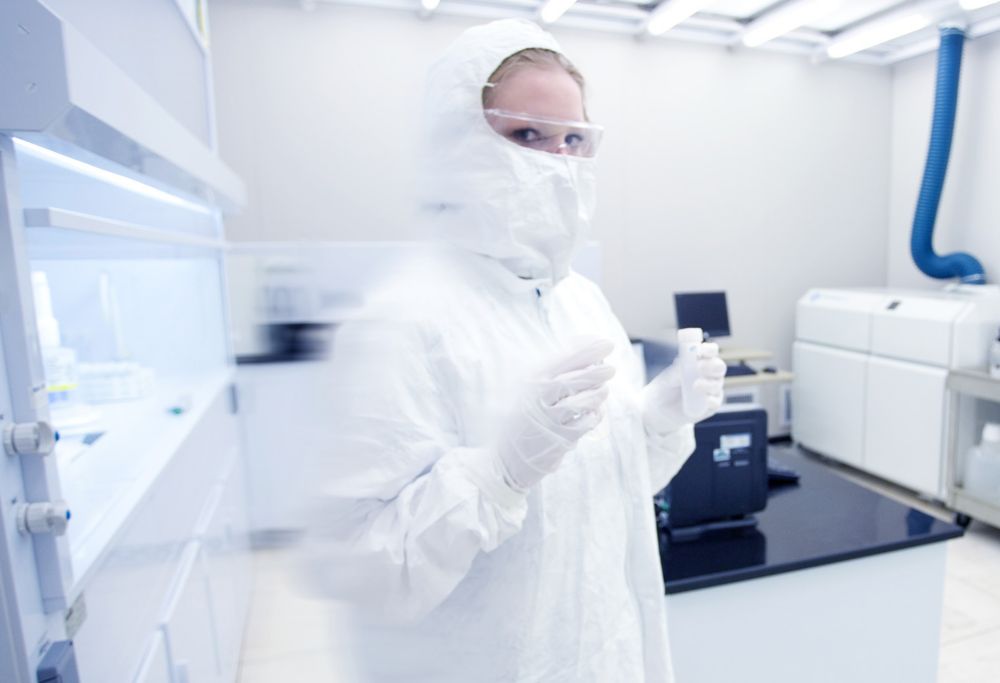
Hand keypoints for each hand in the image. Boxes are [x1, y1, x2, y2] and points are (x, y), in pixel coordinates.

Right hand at [497, 338, 615, 489]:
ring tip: (603, 389)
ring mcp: (549, 420)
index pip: (564, 359)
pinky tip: (596, 411)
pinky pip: (586, 423)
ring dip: (599, 393)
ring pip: (584, 401)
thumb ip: (552, 368)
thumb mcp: (527, 388)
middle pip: (576, 379)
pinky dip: (595, 415)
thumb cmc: (522, 417)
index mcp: (531, 381)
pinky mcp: (560, 439)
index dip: (589, 350)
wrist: (507, 459)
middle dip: (598, 371)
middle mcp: (538, 399)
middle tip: (611, 368)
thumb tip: (583, 343)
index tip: (606, 343)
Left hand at [643, 342, 725, 432]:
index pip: (711, 352)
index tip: (702, 349)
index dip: (709, 349)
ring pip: (717, 384)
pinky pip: (716, 402)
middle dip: (711, 365)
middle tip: (699, 367)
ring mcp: (712, 390)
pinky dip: (711, 400)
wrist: (659, 408)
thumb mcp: (668, 377)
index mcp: (700, 362)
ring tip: (695, 386)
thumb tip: (685, 361)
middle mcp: (710, 375)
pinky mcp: (710, 406)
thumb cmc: (665, 387)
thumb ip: (677, 370)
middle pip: (719, 367)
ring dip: (708, 384)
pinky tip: (706, 400)